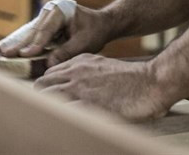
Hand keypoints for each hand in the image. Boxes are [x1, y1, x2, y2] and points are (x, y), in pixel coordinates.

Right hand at [0, 0, 111, 66]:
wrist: (100, 23)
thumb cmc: (94, 31)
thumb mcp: (85, 43)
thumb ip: (67, 52)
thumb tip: (49, 64)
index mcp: (60, 10)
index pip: (45, 30)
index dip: (35, 44)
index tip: (24, 55)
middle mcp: (49, 11)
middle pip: (32, 30)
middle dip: (17, 43)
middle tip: (1, 53)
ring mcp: (44, 17)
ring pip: (27, 33)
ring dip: (13, 43)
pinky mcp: (42, 26)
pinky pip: (30, 36)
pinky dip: (19, 43)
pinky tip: (4, 49)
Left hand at [35, 54, 172, 120]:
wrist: (150, 82)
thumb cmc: (131, 80)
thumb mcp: (103, 67)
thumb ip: (86, 74)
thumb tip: (73, 86)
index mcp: (80, 62)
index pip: (49, 73)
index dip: (45, 88)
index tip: (45, 99)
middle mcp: (76, 72)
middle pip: (41, 84)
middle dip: (38, 97)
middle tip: (41, 112)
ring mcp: (80, 87)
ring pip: (45, 96)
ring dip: (43, 108)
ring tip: (45, 120)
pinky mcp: (87, 103)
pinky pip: (61, 112)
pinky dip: (57, 119)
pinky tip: (59, 126)